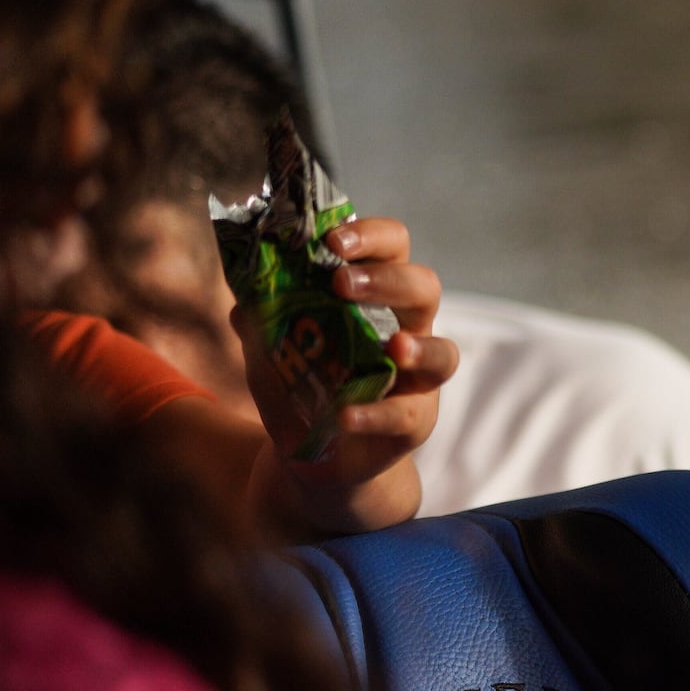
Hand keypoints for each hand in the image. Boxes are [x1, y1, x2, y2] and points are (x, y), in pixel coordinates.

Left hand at [243, 214, 455, 537]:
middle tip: (341, 282)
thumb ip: (259, 323)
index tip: (332, 240)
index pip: (392, 248)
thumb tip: (244, 300)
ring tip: (393, 348)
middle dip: (388, 280)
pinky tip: (345, 415)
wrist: (309, 454)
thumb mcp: (268, 350)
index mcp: (376, 297)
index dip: (370, 236)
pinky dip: (376, 414)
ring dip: (419, 347)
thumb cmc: (299, 387)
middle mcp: (407, 330)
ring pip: (445, 353)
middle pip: (425, 288)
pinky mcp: (413, 423)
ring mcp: (417, 379)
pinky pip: (406, 416)